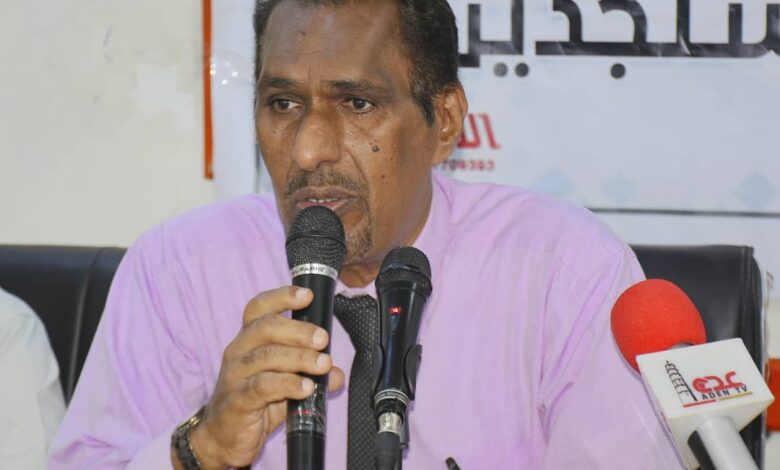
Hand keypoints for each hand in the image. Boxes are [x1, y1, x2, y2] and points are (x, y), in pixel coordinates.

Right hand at [180, 286, 344, 469]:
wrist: (223, 440)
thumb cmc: (254, 404)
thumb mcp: (286, 384)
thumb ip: (310, 374)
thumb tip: (337, 373)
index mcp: (249, 339)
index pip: (259, 308)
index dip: (281, 297)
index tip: (307, 296)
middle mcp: (238, 351)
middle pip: (265, 327)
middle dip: (298, 330)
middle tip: (323, 339)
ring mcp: (235, 375)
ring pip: (266, 356)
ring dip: (299, 358)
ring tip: (323, 364)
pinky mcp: (237, 400)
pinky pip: (262, 386)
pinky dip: (288, 384)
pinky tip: (306, 387)